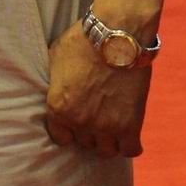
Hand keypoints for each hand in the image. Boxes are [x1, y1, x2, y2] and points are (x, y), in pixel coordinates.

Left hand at [45, 25, 150, 156]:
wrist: (117, 35)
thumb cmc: (84, 41)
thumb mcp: (55, 58)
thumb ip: (55, 82)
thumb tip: (56, 88)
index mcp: (58, 108)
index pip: (61, 138)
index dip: (69, 131)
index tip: (76, 124)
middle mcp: (80, 122)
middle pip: (85, 143)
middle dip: (89, 131)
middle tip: (97, 117)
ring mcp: (106, 125)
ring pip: (107, 150)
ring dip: (109, 139)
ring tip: (112, 126)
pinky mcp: (131, 124)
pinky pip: (130, 150)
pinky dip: (130, 145)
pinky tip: (129, 135)